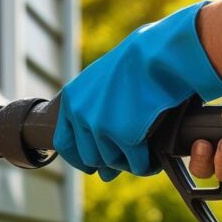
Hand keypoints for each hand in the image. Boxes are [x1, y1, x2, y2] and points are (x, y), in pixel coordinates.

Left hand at [53, 2, 221, 179]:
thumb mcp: (103, 80)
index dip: (79, 159)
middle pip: (90, 157)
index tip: (93, 166)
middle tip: (124, 163)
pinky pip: (136, 164)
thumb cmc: (137, 63)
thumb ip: (95, 108)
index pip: (64, 143)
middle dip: (107, 164)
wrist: (158, 55)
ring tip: (142, 160)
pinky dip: (146, 166)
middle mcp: (80, 115)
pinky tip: (154, 162)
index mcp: (71, 100)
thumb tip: (97, 141)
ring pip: (112, 162)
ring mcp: (100, 127)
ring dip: (128, 165)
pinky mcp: (124, 136)